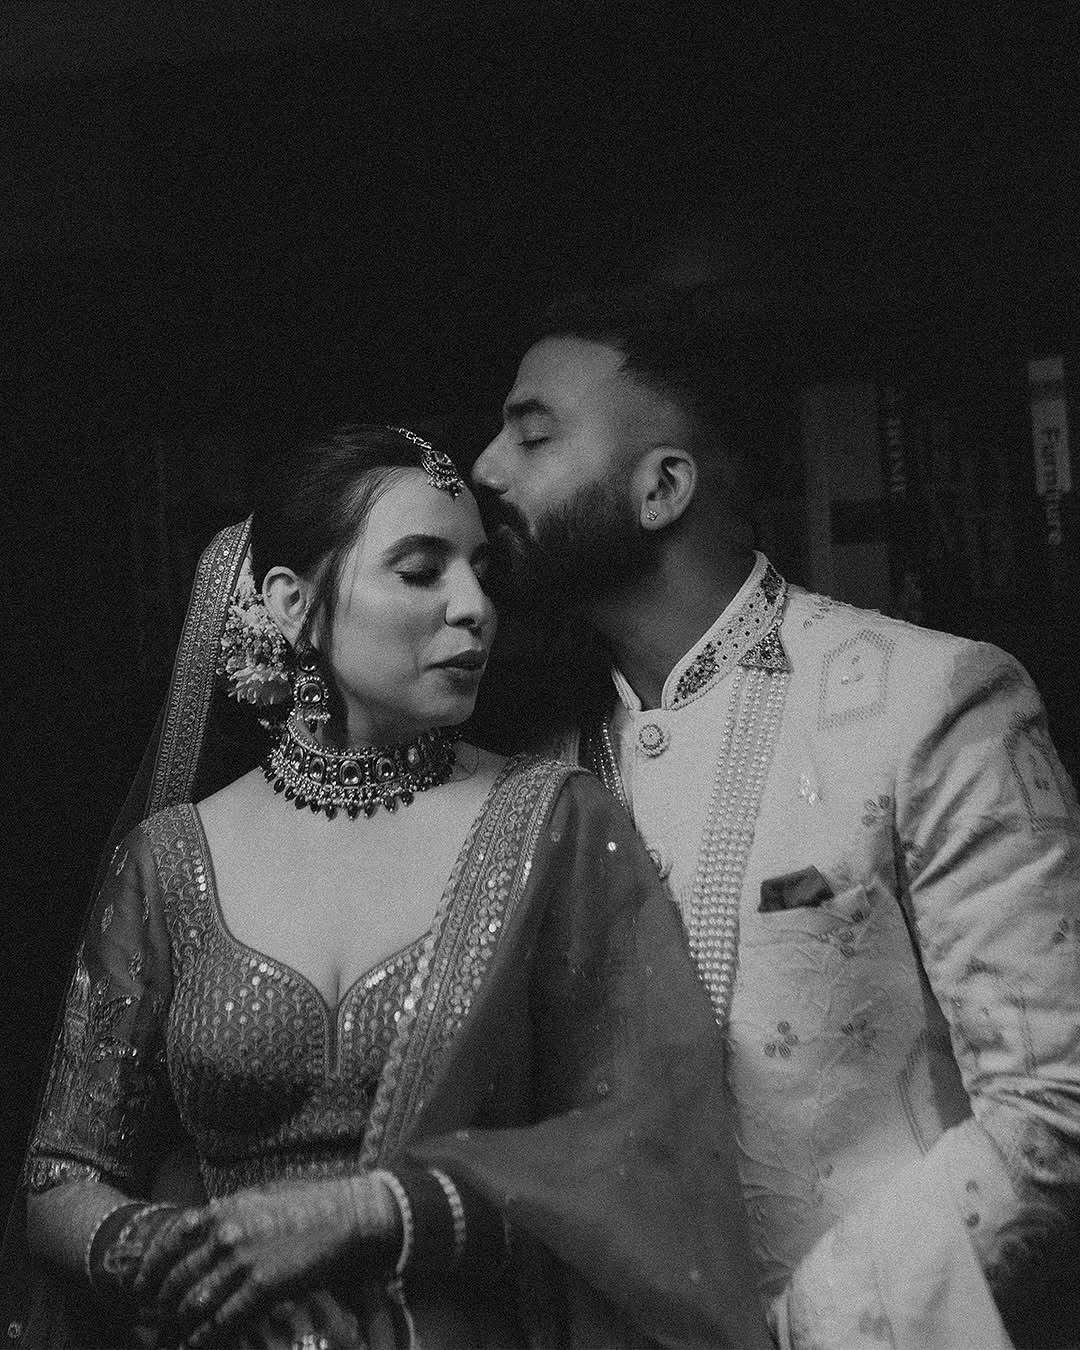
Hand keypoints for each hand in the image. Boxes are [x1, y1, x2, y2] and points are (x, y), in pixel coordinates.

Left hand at [133, 1176, 397, 1345]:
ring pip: (194, 1301)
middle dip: (160, 1301)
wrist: (346, 1215)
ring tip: (173, 1333)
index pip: (170, 1240)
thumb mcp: (262, 1194)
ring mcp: (244, 1262)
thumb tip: (205, 1221)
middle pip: (177, 1276)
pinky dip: (204, 1336)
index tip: (139, 1284)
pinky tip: (196, 1344)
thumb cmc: (308, 1202)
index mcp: (225, 1210)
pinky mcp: (263, 1287)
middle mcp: (227, 1235)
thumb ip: (230, 1210)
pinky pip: (223, 1320)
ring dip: (179, 1322)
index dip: (149, 1267)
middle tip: (153, 1316)